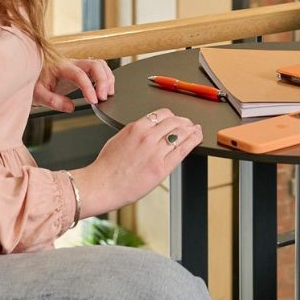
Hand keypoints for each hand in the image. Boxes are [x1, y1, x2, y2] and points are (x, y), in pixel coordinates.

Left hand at [33, 58, 114, 111]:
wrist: (31, 75)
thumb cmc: (33, 83)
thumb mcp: (38, 94)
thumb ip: (53, 101)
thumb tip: (70, 107)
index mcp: (60, 67)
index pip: (80, 74)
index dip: (89, 87)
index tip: (94, 101)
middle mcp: (72, 63)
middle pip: (95, 64)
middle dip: (103, 80)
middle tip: (103, 97)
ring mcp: (78, 65)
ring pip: (100, 65)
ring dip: (107, 78)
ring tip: (107, 94)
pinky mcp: (82, 69)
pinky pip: (99, 69)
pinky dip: (106, 78)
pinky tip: (105, 90)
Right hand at [72, 108, 202, 215]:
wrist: (102, 185)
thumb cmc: (107, 167)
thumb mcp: (119, 139)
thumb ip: (135, 132)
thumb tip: (148, 130)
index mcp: (136, 128)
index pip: (162, 114)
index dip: (173, 116)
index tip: (176, 119)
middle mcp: (147, 136)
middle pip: (174, 121)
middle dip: (184, 122)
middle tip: (189, 124)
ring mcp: (156, 151)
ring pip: (181, 133)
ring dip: (191, 129)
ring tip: (195, 130)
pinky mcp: (162, 167)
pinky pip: (183, 149)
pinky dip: (193, 140)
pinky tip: (197, 138)